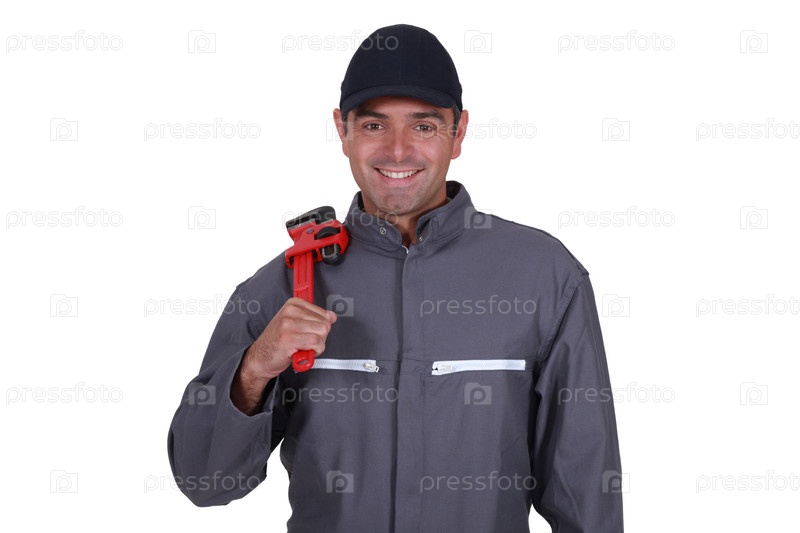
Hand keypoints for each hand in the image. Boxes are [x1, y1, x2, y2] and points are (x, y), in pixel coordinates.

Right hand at [231, 298, 336, 413]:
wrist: (260, 357)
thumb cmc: (278, 342)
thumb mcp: (296, 323)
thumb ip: (314, 318)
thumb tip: (332, 316)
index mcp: (293, 304)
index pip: (324, 314)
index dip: (320, 328)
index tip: (307, 332)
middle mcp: (290, 311)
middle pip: (325, 324)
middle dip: (319, 337)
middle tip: (303, 342)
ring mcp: (288, 324)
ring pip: (322, 334)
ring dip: (316, 345)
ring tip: (301, 346)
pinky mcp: (289, 338)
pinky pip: (316, 343)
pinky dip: (314, 351)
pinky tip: (301, 352)